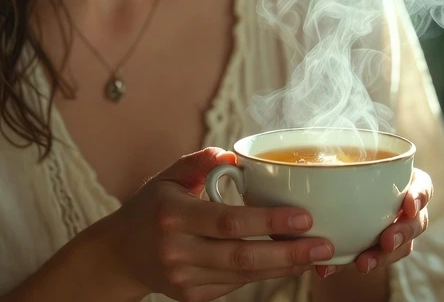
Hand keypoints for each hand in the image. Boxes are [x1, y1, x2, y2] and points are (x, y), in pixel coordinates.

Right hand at [100, 148, 336, 301]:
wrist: (119, 254)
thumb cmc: (151, 208)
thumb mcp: (169, 177)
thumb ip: (201, 161)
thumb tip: (236, 155)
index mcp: (173, 215)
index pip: (228, 221)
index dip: (269, 221)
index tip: (304, 217)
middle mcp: (177, 250)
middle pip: (241, 256)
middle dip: (288, 253)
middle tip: (324, 245)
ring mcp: (183, 278)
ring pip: (242, 275)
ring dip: (283, 266)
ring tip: (316, 255)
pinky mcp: (191, 296)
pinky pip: (234, 285)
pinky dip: (263, 274)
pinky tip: (287, 263)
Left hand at [316, 167, 431, 277]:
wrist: (331, 201)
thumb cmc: (340, 175)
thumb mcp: (340, 167)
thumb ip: (334, 169)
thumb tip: (300, 166)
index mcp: (404, 182)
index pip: (422, 186)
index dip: (419, 195)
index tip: (409, 206)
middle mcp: (405, 209)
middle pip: (416, 222)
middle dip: (403, 232)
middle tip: (386, 241)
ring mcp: (396, 232)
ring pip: (402, 248)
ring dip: (382, 258)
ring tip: (362, 264)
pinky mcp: (379, 252)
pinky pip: (374, 262)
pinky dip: (353, 265)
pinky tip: (328, 269)